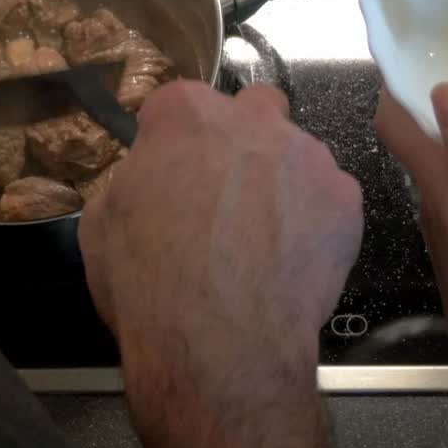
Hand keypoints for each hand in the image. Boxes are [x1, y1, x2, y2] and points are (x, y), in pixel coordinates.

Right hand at [80, 80, 362, 427]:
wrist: (219, 342)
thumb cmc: (149, 283)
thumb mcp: (102, 223)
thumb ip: (133, 182)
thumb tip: (148, 184)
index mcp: (185, 113)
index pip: (179, 105)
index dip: (175, 143)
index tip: (173, 173)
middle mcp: (251, 119)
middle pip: (252, 110)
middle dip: (243, 141)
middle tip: (229, 195)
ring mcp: (306, 155)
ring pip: (298, 156)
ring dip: (283, 184)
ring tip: (265, 241)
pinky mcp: (345, 197)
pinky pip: (331, 199)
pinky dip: (317, 223)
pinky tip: (294, 261)